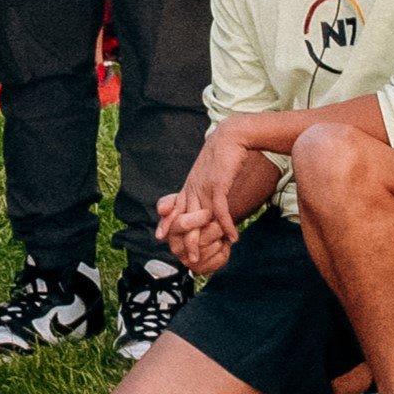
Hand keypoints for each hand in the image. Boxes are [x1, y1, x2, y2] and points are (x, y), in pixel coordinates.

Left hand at [156, 121, 255, 264]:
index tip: (160, 236)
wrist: (230, 135)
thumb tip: (204, 198)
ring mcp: (205, 187)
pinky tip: (232, 237)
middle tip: (185, 257)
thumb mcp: (206, 172)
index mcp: (190, 185)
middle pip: (184, 218)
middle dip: (183, 239)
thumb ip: (203, 186)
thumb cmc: (221, 154)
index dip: (167, 223)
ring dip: (200, 239)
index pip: (175, 207)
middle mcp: (194, 187)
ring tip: (201, 255)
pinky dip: (226, 225)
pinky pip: (221, 210)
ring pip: (198, 219)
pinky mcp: (218, 184)